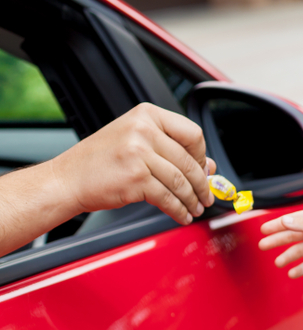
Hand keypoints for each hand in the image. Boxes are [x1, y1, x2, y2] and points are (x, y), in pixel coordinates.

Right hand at [51, 103, 215, 224]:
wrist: (66, 180)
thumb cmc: (99, 162)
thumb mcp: (136, 144)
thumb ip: (172, 150)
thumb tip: (209, 166)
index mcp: (147, 115)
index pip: (192, 133)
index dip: (202, 156)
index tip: (204, 170)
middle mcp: (144, 130)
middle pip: (189, 160)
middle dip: (202, 184)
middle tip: (206, 197)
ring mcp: (139, 153)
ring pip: (181, 181)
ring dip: (192, 200)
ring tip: (195, 209)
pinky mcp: (136, 178)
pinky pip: (168, 197)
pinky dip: (178, 209)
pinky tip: (181, 214)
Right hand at [259, 209, 302, 276]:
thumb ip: (302, 224)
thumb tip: (284, 221)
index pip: (292, 221)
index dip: (277, 225)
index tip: (263, 230)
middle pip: (292, 237)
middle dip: (277, 241)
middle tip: (263, 245)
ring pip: (298, 252)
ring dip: (287, 256)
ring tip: (278, 262)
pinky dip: (300, 269)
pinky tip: (292, 273)